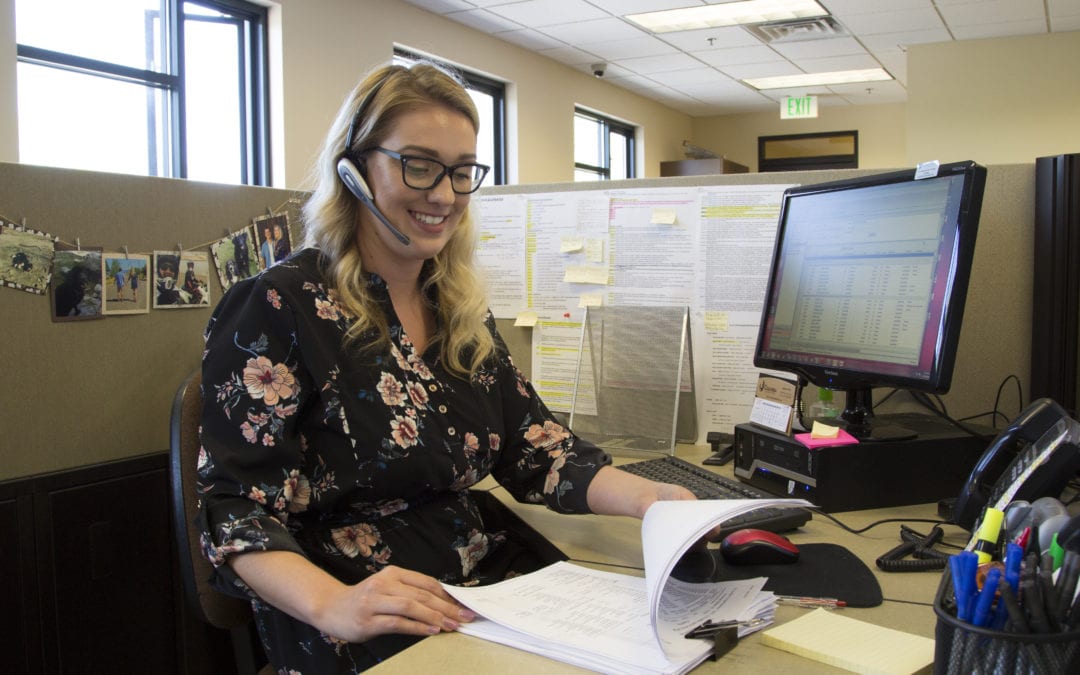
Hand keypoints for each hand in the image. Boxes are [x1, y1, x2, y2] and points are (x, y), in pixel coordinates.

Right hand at [315, 565, 475, 642]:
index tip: (463, 605)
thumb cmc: (364, 600)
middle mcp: (384, 584)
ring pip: (411, 606)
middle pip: (422, 594)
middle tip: (464, 617)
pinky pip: (398, 623)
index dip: (447, 594)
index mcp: (392, 573)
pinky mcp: (368, 621)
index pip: (426, 582)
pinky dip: (417, 627)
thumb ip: (410, 593)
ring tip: (452, 625)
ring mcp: (374, 602)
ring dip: (435, 617)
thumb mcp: (387, 589)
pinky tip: (431, 630)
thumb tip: (444, 604)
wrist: (331, 607)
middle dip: (447, 607)